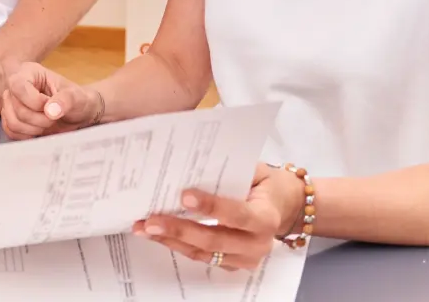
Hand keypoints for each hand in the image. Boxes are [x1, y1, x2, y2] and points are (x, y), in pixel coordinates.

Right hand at [0, 62, 101, 139]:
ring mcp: (12, 103)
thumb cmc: (78, 100)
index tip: (50, 106)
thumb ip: (65, 100)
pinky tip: (39, 130)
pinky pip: (11, 132)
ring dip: (33, 128)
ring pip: (12, 122)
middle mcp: (17, 87)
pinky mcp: (11, 119)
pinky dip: (27, 135)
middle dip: (38, 119)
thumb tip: (50, 111)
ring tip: (48, 123)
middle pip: (15, 108)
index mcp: (30, 72)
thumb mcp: (77, 97)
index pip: (18, 85)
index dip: (33, 101)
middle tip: (53, 118)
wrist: (79, 115)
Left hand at [132, 164, 303, 270]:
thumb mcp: (256, 171)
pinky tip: (157, 235)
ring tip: (144, 228)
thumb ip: (230, 171)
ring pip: (203, 253)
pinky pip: (201, 257)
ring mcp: (244, 258)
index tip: (184, 196)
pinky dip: (177, 245)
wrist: (284, 208)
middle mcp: (257, 243)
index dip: (211, 207)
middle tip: (151, 221)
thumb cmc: (266, 185)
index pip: (237, 214)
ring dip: (171, 240)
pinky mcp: (232, 264)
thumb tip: (192, 163)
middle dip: (179, 230)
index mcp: (266, 217)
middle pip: (214, 240)